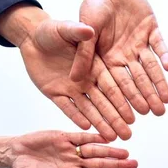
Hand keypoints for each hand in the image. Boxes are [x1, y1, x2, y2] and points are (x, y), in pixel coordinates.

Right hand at [10, 131, 136, 167]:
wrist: (14, 154)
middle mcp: (75, 162)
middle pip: (100, 164)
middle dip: (117, 165)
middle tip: (135, 165)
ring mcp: (71, 149)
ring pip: (95, 150)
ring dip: (110, 151)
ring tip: (126, 153)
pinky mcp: (64, 136)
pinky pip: (82, 136)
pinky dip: (94, 136)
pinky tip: (108, 137)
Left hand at [15, 12, 131, 140]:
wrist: (32, 38)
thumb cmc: (52, 30)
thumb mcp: (64, 28)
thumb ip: (76, 32)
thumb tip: (89, 31)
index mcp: (94, 66)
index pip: (112, 86)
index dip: (123, 100)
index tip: (136, 113)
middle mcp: (87, 80)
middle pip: (104, 102)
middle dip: (116, 119)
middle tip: (128, 135)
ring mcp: (72, 89)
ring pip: (88, 109)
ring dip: (100, 123)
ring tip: (112, 138)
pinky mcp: (55, 93)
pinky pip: (66, 108)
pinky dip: (75, 117)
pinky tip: (86, 128)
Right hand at [74, 0, 167, 116]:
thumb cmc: (92, 8)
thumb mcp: (85, 30)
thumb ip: (83, 54)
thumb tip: (73, 79)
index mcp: (109, 59)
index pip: (118, 85)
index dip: (124, 101)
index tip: (131, 118)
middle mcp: (126, 55)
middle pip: (138, 81)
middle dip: (147, 97)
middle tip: (156, 113)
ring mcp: (140, 44)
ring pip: (151, 68)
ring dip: (159, 83)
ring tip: (167, 100)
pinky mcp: (152, 30)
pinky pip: (160, 46)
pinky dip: (166, 56)